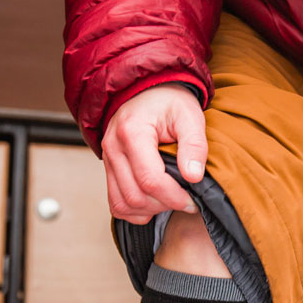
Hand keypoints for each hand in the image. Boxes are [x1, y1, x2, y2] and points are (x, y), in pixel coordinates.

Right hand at [101, 84, 206, 223]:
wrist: (145, 91)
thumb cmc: (168, 101)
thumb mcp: (189, 115)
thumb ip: (194, 145)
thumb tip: (194, 177)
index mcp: (132, 132)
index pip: (150, 179)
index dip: (174, 197)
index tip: (192, 200)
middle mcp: (114, 148)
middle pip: (135, 195)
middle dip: (164, 205)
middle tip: (185, 201)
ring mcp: (108, 160)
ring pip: (122, 204)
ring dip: (149, 210)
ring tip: (169, 200)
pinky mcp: (108, 169)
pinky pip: (116, 203)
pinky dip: (134, 211)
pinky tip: (153, 202)